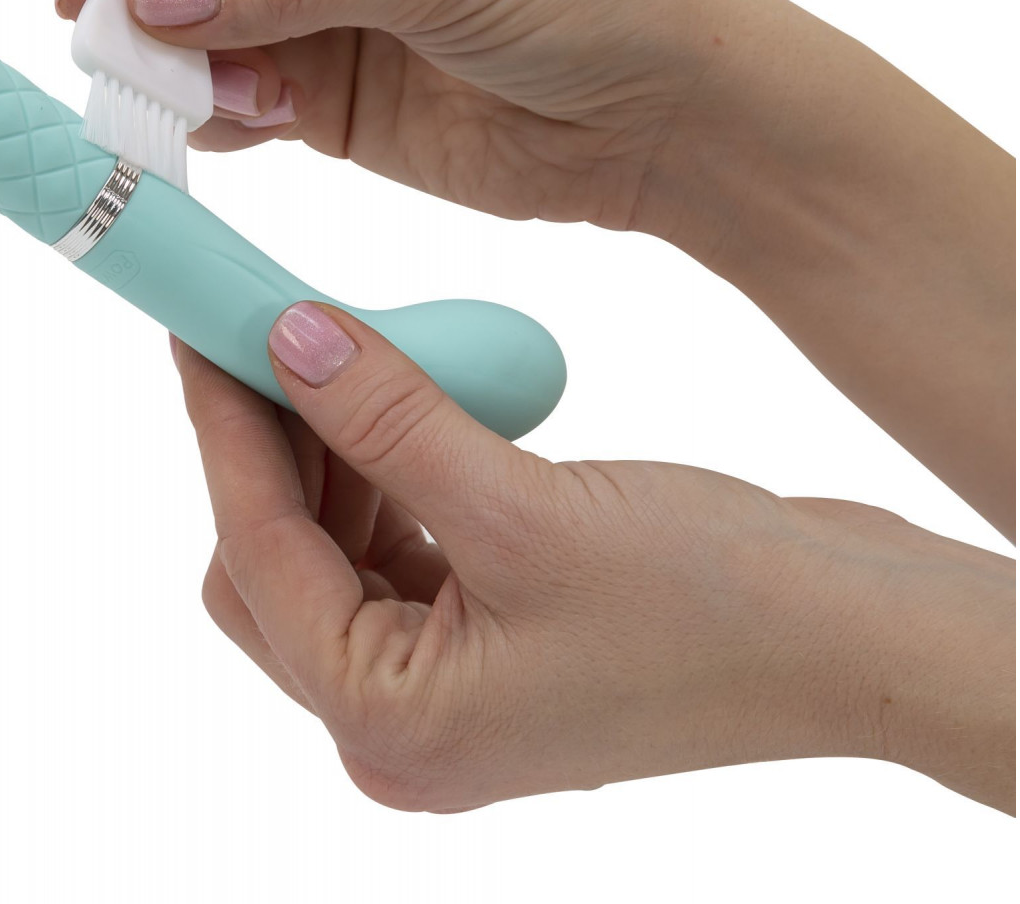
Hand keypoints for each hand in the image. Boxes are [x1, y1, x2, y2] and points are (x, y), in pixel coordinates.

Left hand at [172, 304, 1015, 812]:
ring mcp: (449, 686)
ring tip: (344, 356)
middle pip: (275, 565)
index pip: (256, 554)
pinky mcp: (490, 641)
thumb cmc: (718, 609)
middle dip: (267, 448)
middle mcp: (404, 721)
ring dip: (329, 453)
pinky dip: (388, 475)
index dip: (221, 431)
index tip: (201, 331)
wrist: (854, 640)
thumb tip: (292, 341)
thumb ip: (391, 419)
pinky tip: (409, 411)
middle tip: (267, 334)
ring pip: (332, 552)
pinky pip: (396, 549)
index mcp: (391, 724)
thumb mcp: (528, 507)